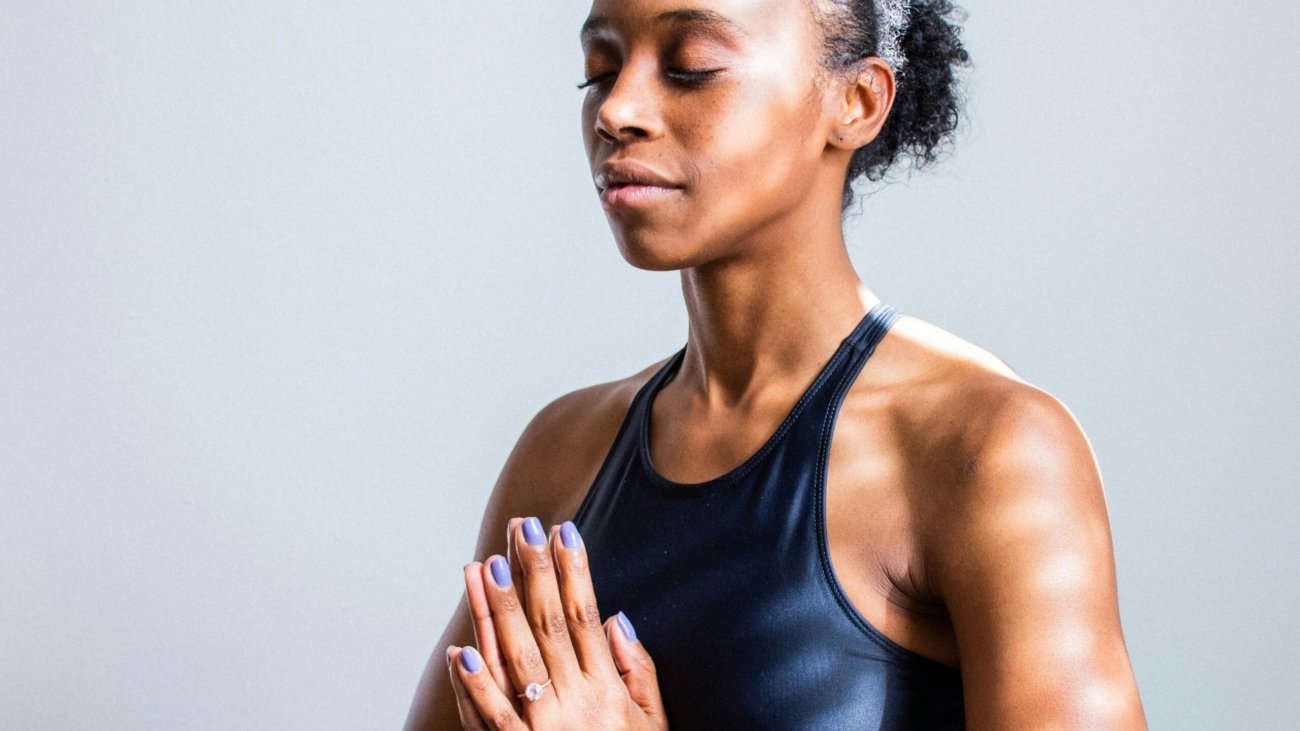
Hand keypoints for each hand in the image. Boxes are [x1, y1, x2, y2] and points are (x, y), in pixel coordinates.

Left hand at [446, 517, 668, 729]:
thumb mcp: (655, 724)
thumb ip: (639, 671)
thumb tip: (618, 618)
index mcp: (608, 690)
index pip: (585, 616)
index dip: (573, 570)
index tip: (562, 530)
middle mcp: (577, 703)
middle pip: (548, 626)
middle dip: (534, 572)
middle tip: (521, 527)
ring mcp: (545, 729)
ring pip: (515, 660)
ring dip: (498, 611)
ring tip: (483, 566)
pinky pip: (493, 719)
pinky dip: (475, 686)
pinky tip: (460, 650)